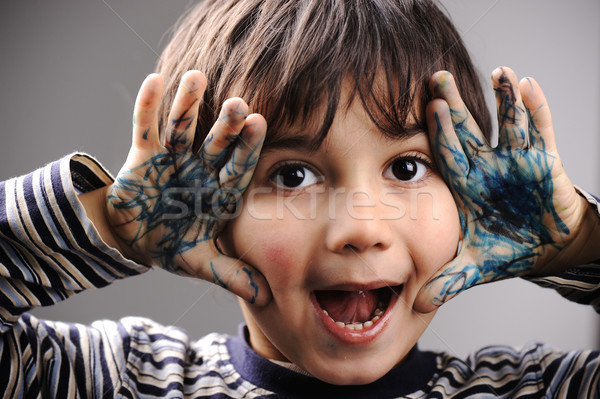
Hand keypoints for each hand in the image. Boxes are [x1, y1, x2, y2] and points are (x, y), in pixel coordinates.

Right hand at [106, 71, 269, 304]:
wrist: (132, 239)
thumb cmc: (170, 245)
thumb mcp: (198, 261)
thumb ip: (229, 273)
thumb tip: (265, 296)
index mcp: (216, 193)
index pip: (236, 169)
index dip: (246, 150)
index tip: (261, 125)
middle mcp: (199, 171)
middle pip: (214, 145)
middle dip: (224, 126)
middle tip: (239, 103)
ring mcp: (172, 160)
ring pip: (181, 129)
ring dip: (187, 105)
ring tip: (198, 77)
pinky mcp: (143, 155)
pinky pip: (145, 127)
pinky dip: (148, 107)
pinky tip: (155, 80)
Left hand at [414, 67, 589, 312]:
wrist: (544, 247)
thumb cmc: (505, 247)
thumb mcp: (476, 265)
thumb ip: (450, 279)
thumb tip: (419, 304)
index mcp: (465, 185)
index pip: (448, 155)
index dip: (439, 133)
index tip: (427, 108)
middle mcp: (487, 166)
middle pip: (469, 130)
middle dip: (456, 105)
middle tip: (438, 78)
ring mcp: (516, 160)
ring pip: (508, 124)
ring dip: (504, 99)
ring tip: (500, 72)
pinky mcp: (546, 162)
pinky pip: (543, 132)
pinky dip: (538, 111)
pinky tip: (530, 86)